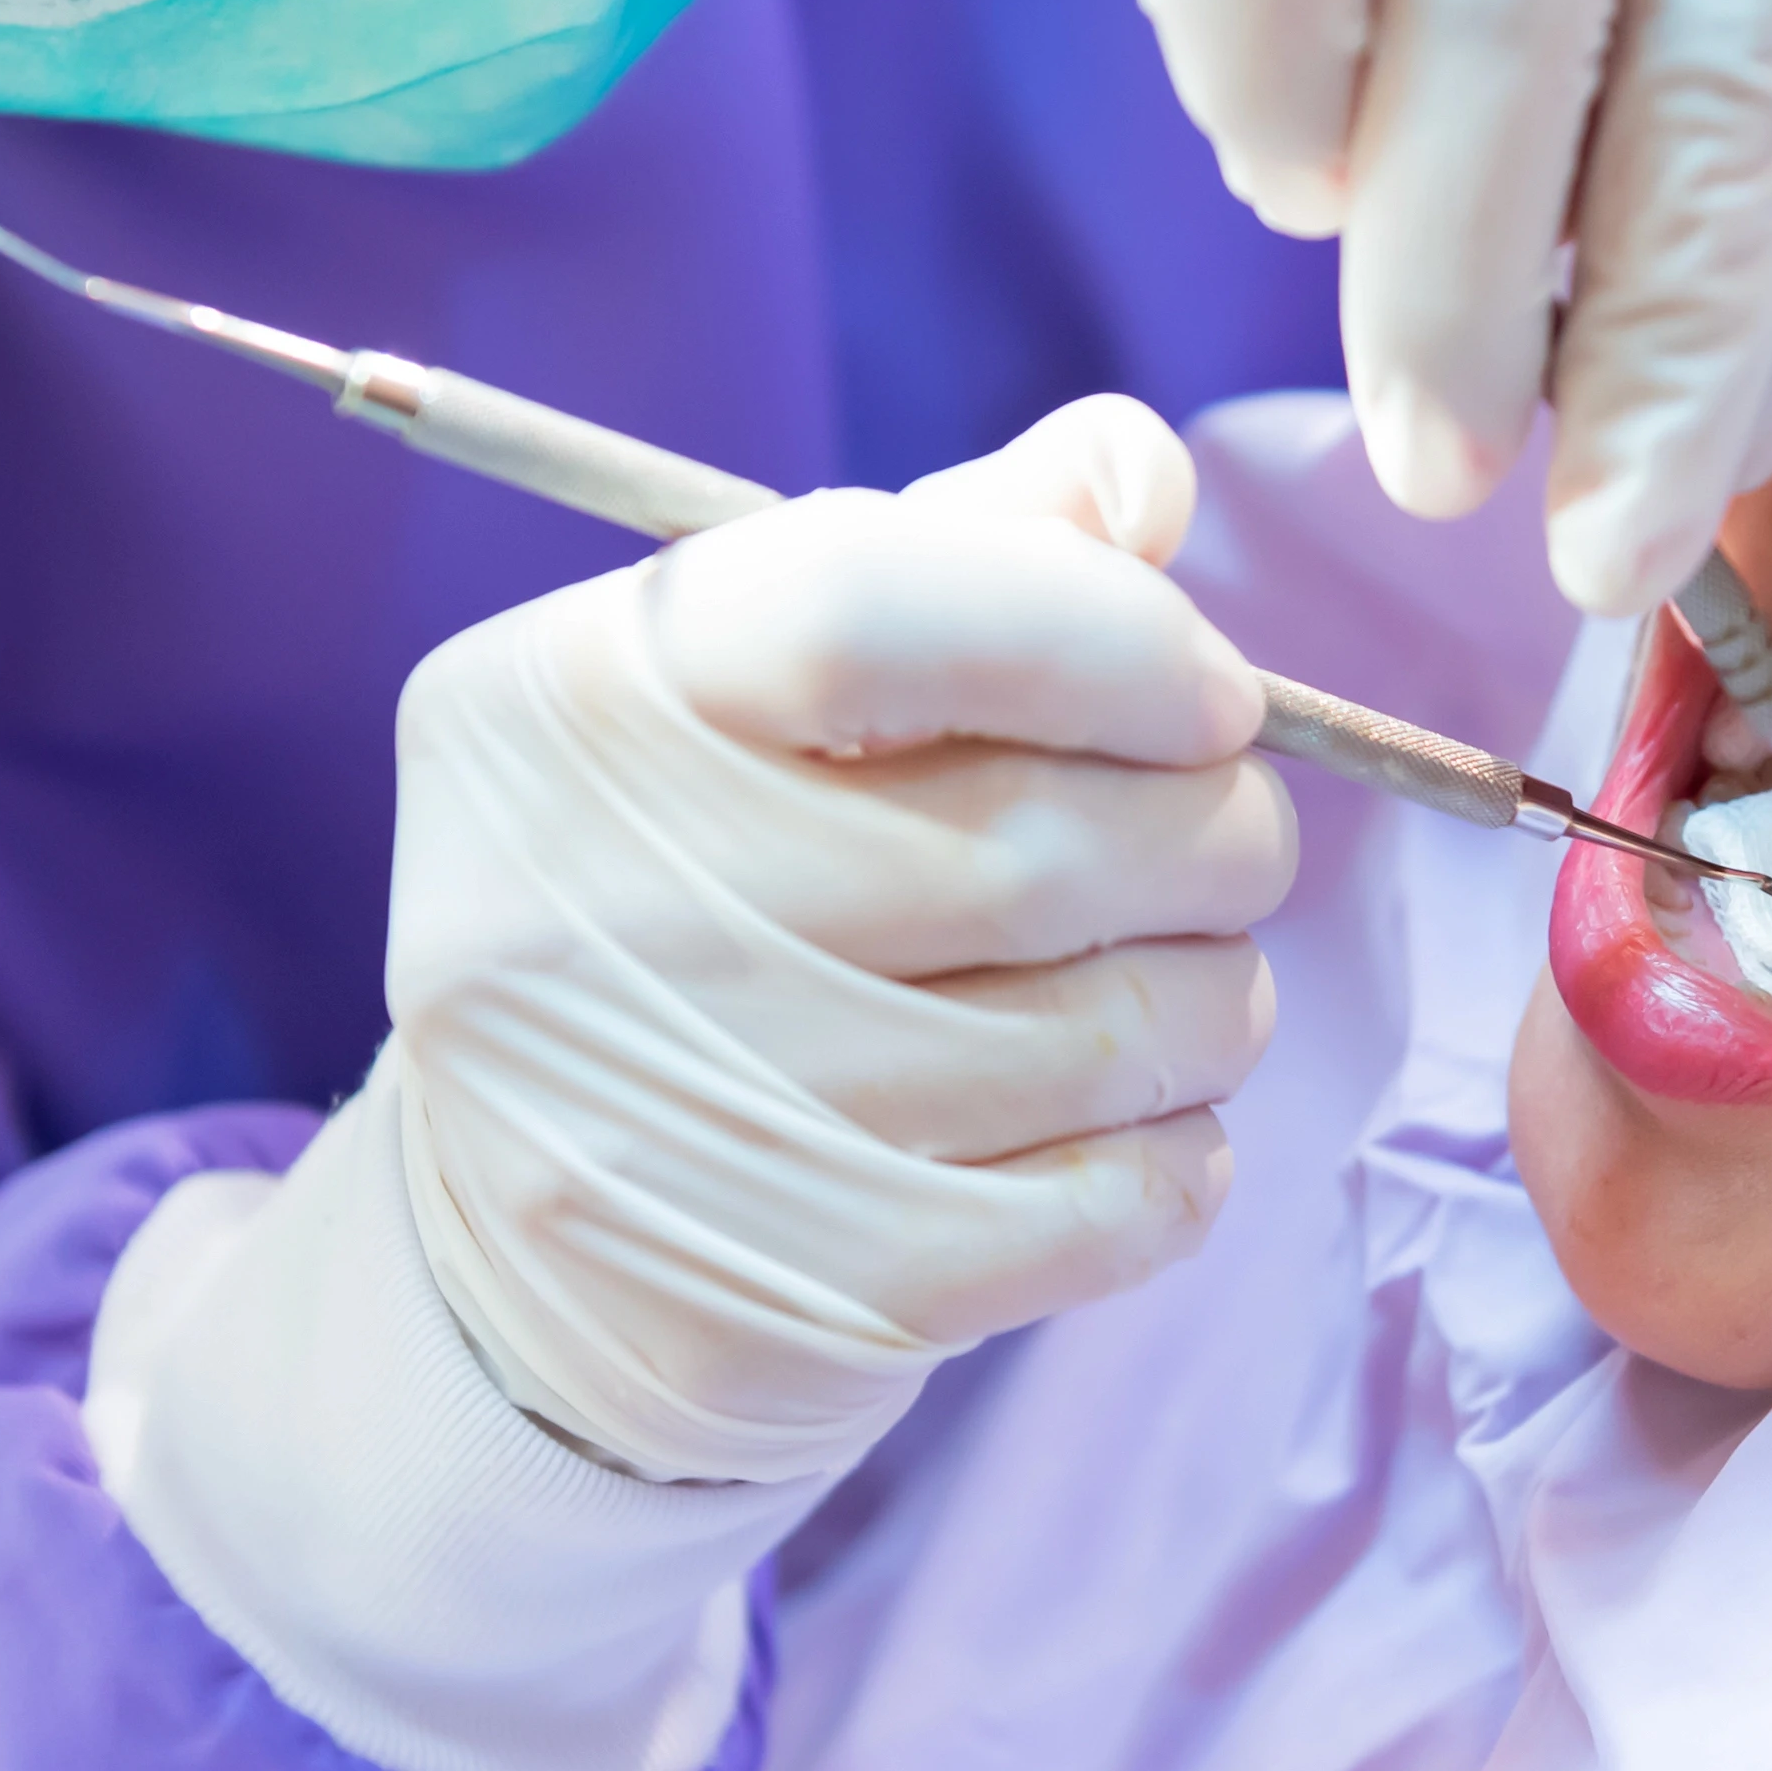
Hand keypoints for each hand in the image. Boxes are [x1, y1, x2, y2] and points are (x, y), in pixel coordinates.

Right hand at [384, 394, 1298, 1486]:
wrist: (536, 1258)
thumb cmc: (700, 903)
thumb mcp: (768, 696)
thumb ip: (959, 556)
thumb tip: (1137, 473)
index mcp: (563, 701)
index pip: (866, 611)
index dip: (1101, 636)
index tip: (1210, 693)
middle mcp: (578, 906)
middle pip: (1021, 844)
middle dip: (1210, 835)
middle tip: (1235, 842)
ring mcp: (674, 1122)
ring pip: (1094, 1034)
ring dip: (1216, 999)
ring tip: (1196, 984)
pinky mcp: (787, 1297)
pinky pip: (1099, 1212)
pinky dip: (1181, 1157)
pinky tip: (1154, 1124)